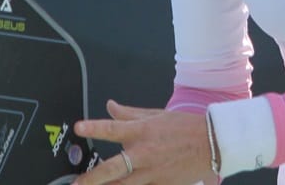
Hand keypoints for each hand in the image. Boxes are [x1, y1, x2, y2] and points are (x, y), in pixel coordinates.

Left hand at [72, 100, 214, 184]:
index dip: (94, 127)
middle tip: (75, 184)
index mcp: (143, 131)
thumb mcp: (156, 115)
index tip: (78, 127)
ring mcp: (151, 172)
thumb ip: (129, 113)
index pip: (113, 128)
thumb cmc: (183, 126)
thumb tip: (110, 106)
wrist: (210, 143)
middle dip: (91, 178)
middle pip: (113, 168)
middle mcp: (144, 153)